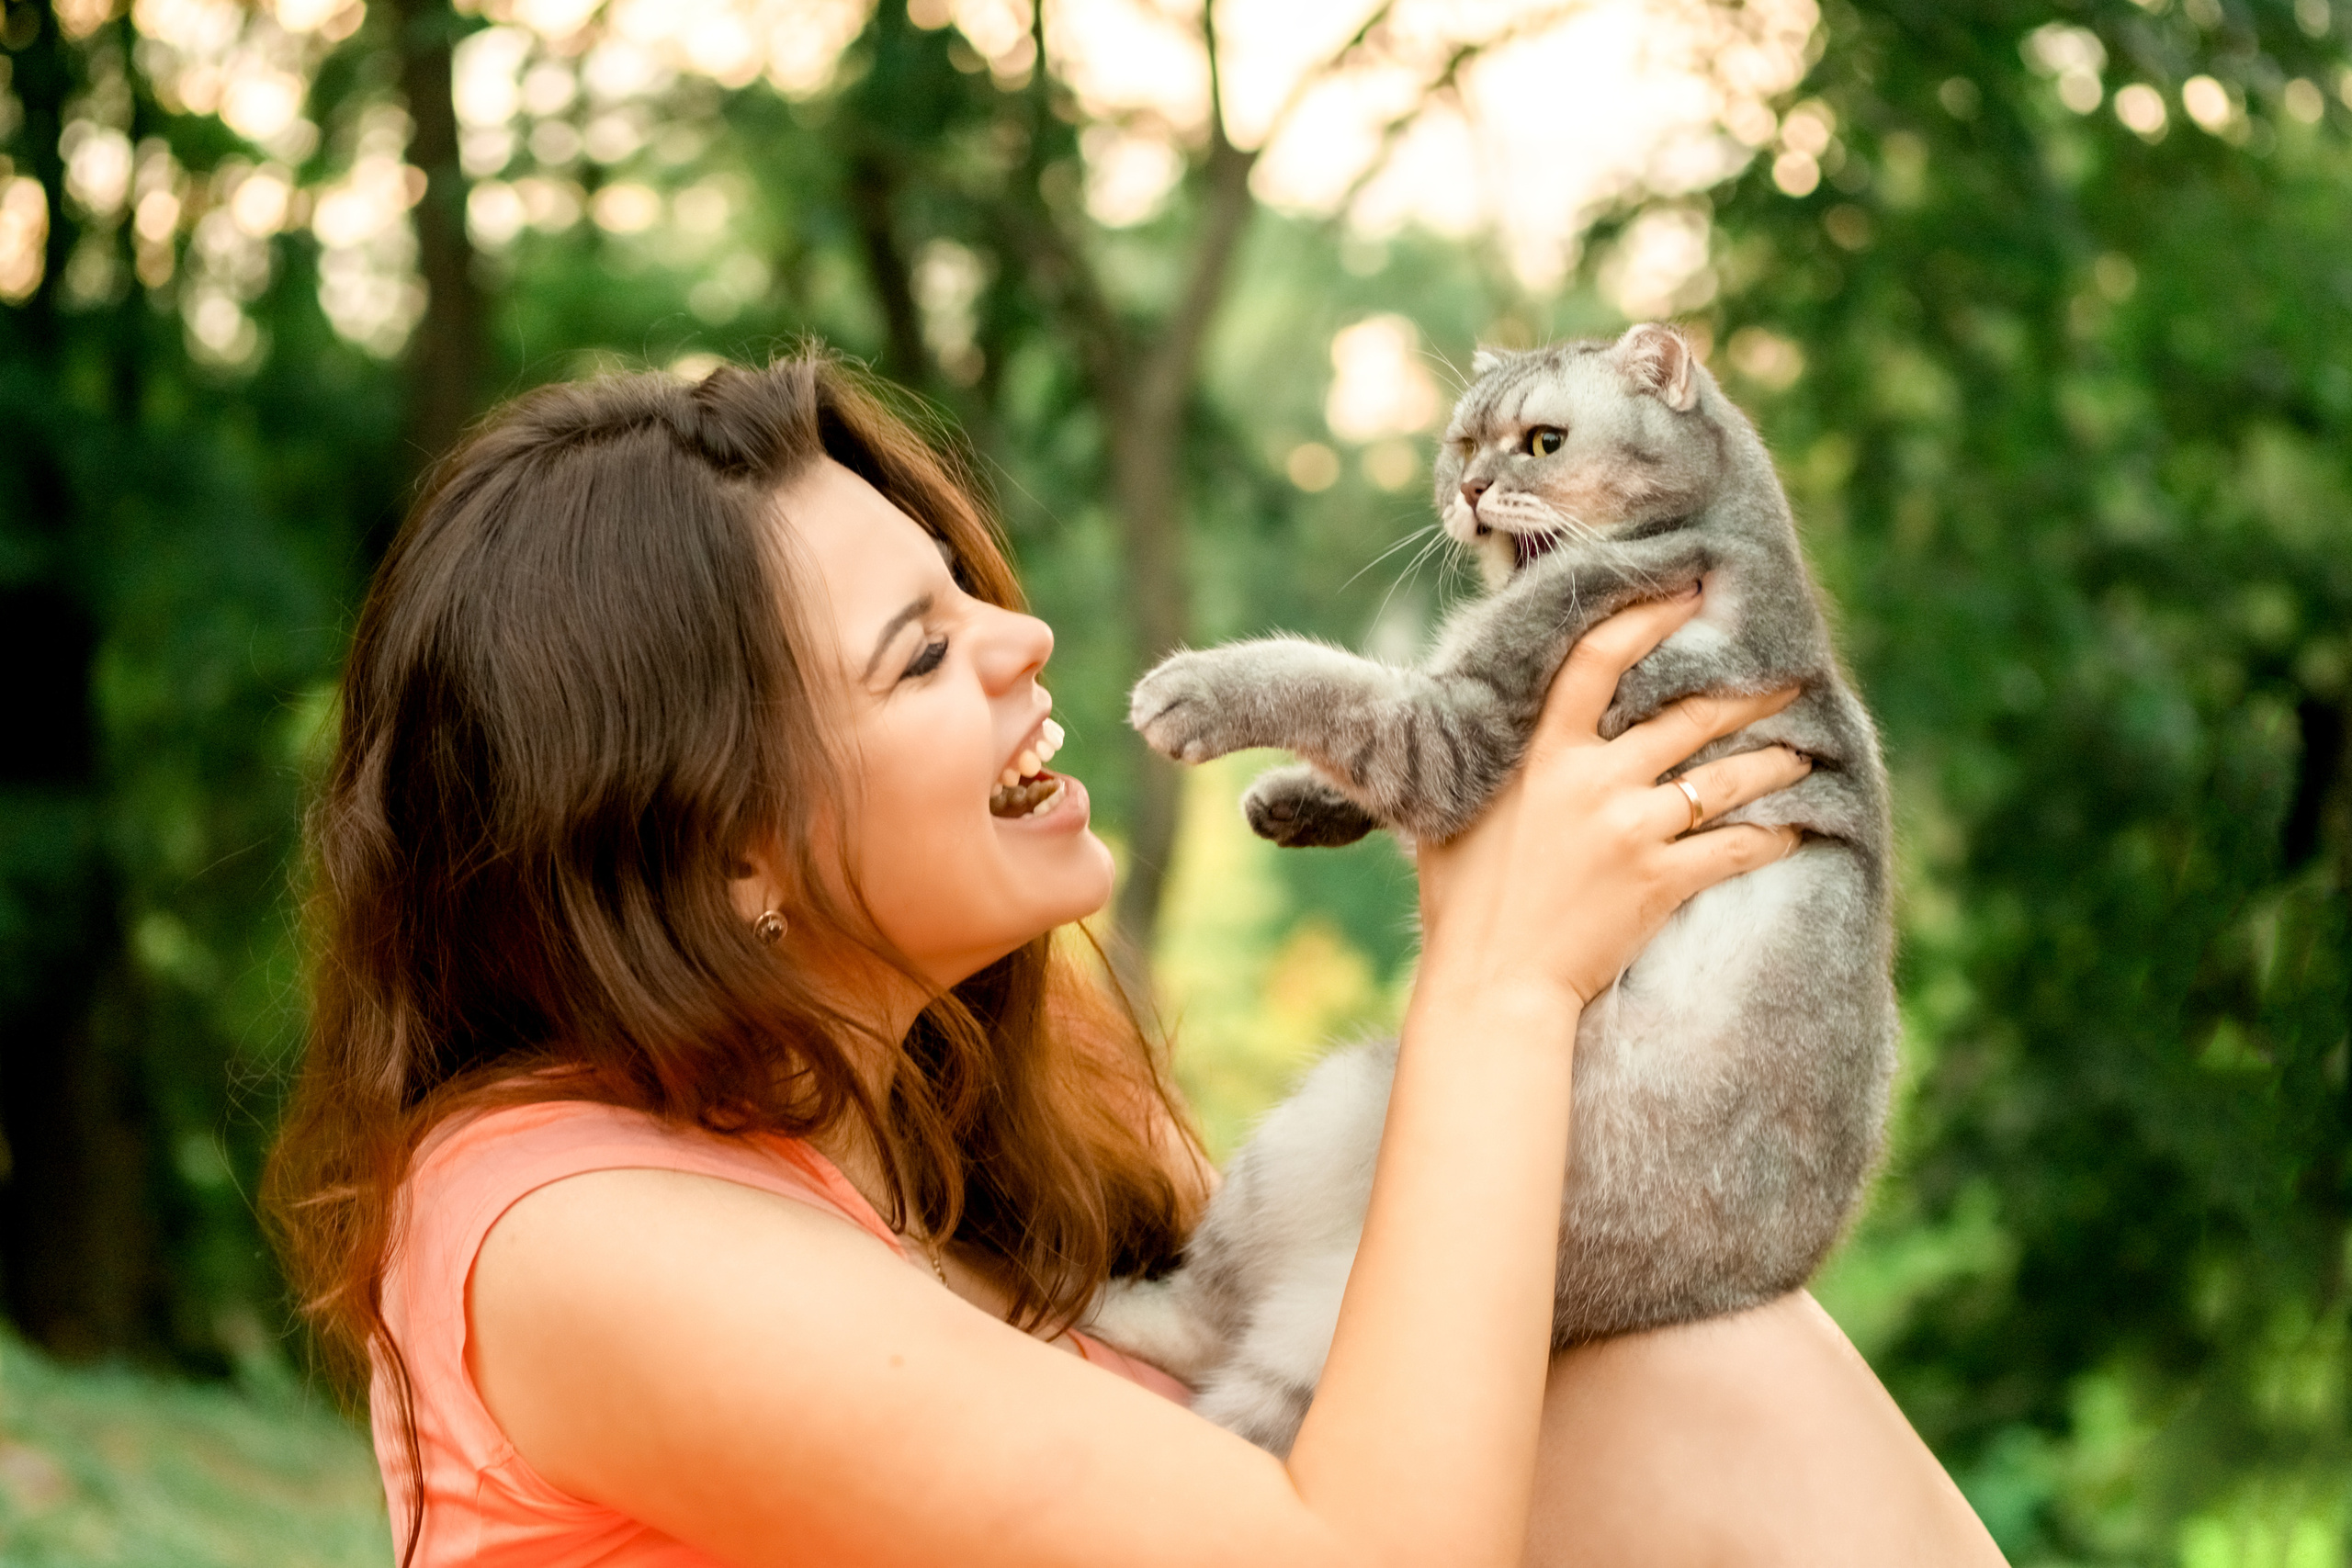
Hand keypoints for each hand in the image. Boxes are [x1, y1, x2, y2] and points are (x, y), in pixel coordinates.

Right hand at [1413, 589, 1808, 1018]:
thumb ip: (1491, 758)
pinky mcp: (1659, 881)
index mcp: (1542, 753)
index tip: (1690, 596)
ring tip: (1803, 750)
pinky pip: (1734, 847)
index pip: (1600, 659)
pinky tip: (1796, 827)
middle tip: (1788, 674)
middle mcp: (1593, 780)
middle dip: (1746, 691)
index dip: (1650, 619)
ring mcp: (1630, 830)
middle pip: (1687, 714)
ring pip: (1723, 778)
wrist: (1491, 981)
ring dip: (1772, 760)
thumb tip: (1499, 715)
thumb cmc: (1462, 897)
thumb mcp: (1458, 806)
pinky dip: (1772, 835)